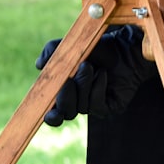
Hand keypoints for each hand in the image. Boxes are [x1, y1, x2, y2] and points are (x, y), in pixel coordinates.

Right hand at [35, 24, 155, 125]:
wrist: (124, 48)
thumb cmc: (98, 49)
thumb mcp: (72, 46)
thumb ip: (52, 51)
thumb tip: (40, 65)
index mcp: (63, 94)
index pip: (52, 115)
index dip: (49, 117)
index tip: (50, 112)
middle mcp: (77, 103)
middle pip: (65, 113)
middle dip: (66, 95)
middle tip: (71, 77)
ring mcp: (94, 107)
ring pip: (81, 107)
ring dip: (84, 84)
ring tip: (91, 67)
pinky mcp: (109, 107)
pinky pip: (97, 105)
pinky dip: (97, 88)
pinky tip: (102, 74)